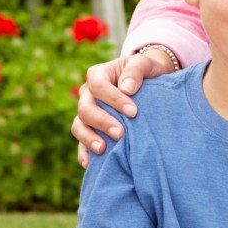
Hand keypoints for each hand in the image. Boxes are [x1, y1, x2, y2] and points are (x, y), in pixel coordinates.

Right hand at [71, 50, 173, 167]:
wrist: (149, 81)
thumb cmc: (147, 70)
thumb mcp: (145, 63)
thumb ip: (136, 70)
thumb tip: (127, 89)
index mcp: (98, 75)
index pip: (98, 86)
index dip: (113, 99)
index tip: (133, 112)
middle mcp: (87, 94)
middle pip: (85, 109)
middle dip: (102, 122)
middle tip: (120, 134)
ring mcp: (86, 112)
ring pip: (78, 126)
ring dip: (89, 139)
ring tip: (103, 149)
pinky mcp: (90, 128)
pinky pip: (80, 142)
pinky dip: (84, 153)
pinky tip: (90, 164)